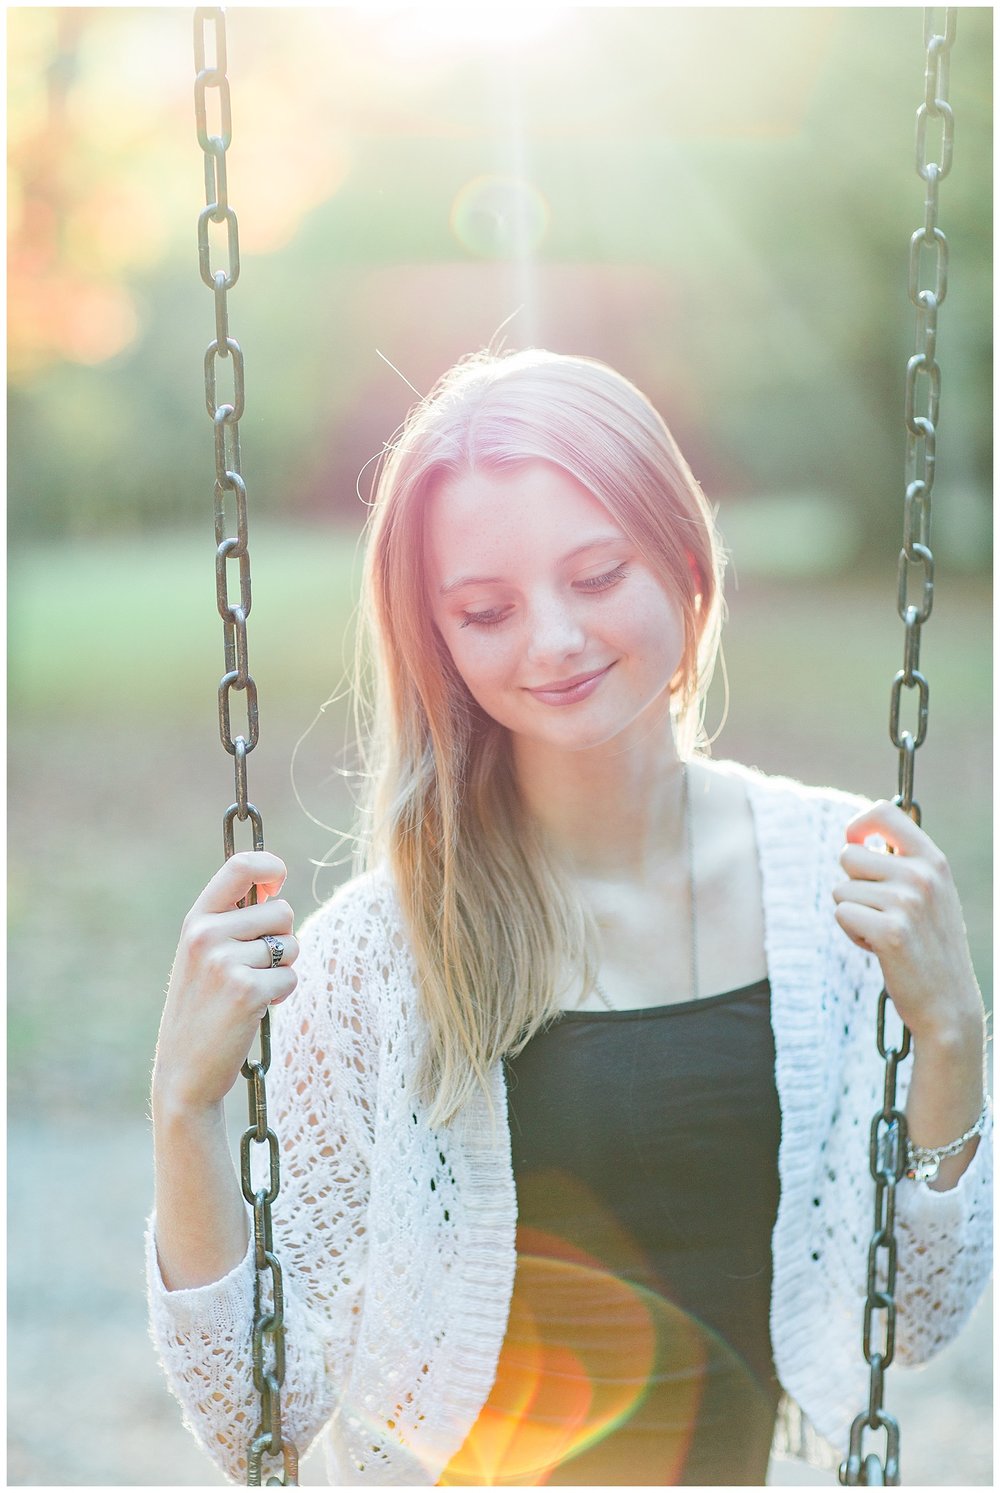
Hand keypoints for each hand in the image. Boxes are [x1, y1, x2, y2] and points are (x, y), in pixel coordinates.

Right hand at [153, 851, 299, 1113]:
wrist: (184, 1072)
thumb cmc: (202, 1009)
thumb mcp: (203, 955)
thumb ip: (231, 921)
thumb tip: (275, 888)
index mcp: (196, 920)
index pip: (240, 866)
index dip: (270, 866)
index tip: (277, 882)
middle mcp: (206, 934)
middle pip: (282, 910)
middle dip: (281, 938)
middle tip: (254, 968)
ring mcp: (225, 962)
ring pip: (290, 946)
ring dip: (282, 969)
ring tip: (249, 991)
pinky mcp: (247, 991)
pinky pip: (291, 977)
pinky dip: (281, 994)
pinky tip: (253, 1010)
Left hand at [832, 800, 982, 1044]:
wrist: (948, 1001)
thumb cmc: (929, 944)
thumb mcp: (928, 893)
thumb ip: (901, 862)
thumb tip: (855, 837)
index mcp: (933, 860)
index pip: (885, 813)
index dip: (857, 825)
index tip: (855, 843)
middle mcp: (922, 875)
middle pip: (848, 856)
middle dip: (852, 885)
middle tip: (880, 912)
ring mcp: (908, 902)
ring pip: (841, 890)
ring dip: (853, 914)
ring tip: (884, 932)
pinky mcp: (891, 932)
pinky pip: (841, 915)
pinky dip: (852, 934)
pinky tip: (879, 948)